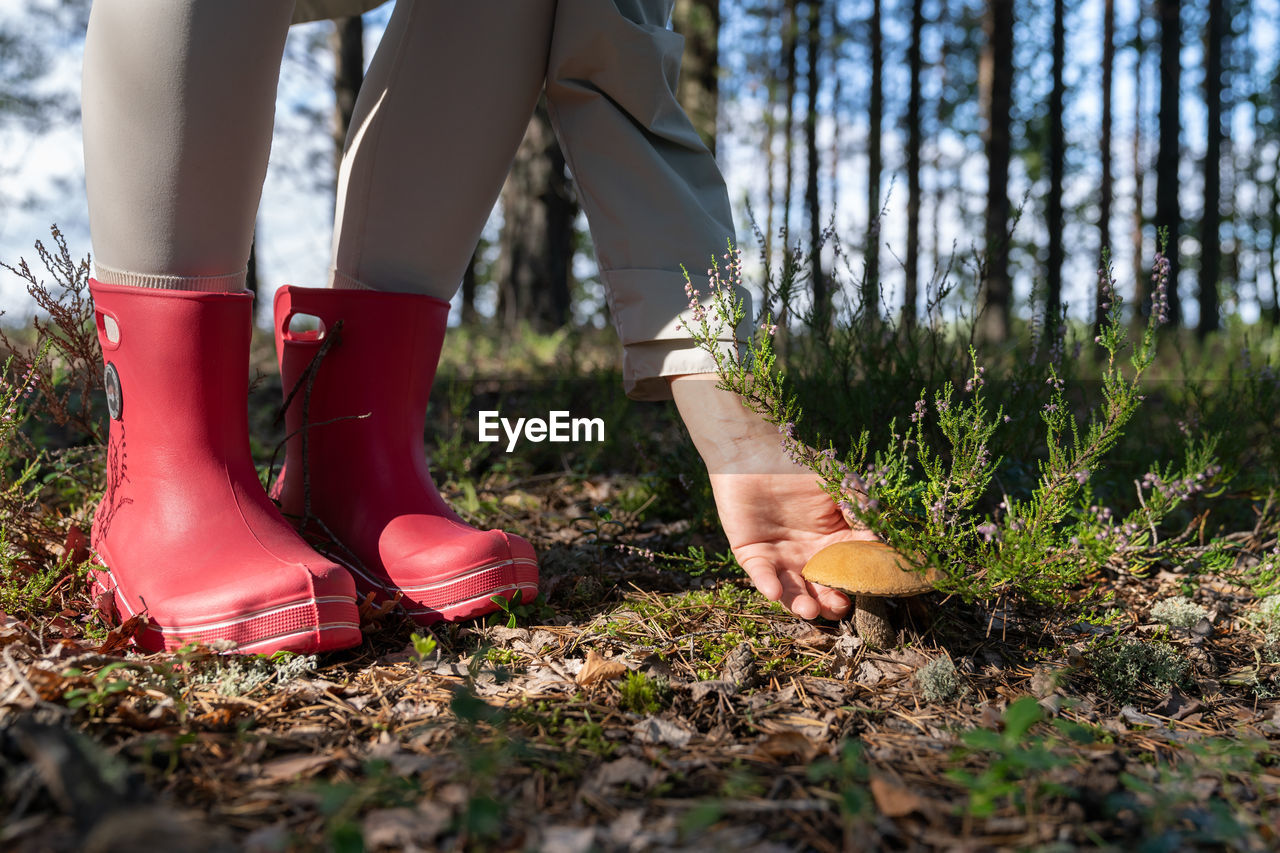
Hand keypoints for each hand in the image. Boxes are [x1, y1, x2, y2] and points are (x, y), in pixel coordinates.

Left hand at [670, 374, 875, 619]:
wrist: (752, 450)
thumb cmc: (798, 463)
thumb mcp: (838, 484)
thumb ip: (860, 511)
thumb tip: (883, 541)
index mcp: (834, 541)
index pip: (852, 570)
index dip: (861, 582)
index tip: (870, 591)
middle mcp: (809, 555)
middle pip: (824, 589)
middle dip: (831, 602)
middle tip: (838, 606)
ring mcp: (781, 558)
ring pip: (794, 591)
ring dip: (801, 604)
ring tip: (809, 609)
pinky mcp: (753, 555)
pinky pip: (761, 576)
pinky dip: (768, 585)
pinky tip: (774, 592)